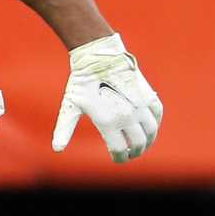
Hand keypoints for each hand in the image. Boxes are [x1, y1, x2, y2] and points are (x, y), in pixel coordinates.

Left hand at [52, 33, 163, 160]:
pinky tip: (149, 128)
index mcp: (108, 121)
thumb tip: (57, 149)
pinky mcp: (147, 94)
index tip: (118, 159)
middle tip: (129, 154)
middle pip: (138, 144)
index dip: (120, 158)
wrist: (98, 56)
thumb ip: (64, 129)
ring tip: (141, 144)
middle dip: (135, 153)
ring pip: (151, 131)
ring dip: (148, 141)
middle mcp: (127, 115)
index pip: (120, 150)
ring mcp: (139, 104)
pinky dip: (155, 124)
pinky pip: (157, 114)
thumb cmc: (82, 83)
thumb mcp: (70, 106)